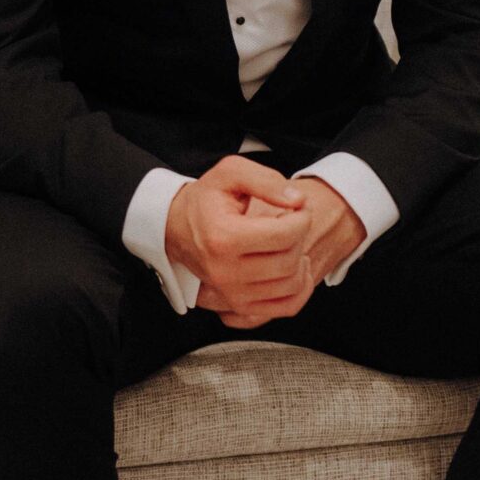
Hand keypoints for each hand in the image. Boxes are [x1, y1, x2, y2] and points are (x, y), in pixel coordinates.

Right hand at [165, 157, 310, 328]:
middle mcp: (225, 271)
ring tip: (290, 242)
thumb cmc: (208, 199)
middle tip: (292, 222)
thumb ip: (266, 181)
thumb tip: (299, 201)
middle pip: (289, 260)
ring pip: (291, 284)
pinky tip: (296, 267)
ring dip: (300, 260)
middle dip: (300, 237)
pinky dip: (300, 289)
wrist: (178, 228)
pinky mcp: (240, 306)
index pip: (284, 235)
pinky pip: (287, 306)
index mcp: (223, 237)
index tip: (297, 208)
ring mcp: (232, 293)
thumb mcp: (231, 173)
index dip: (302, 218)